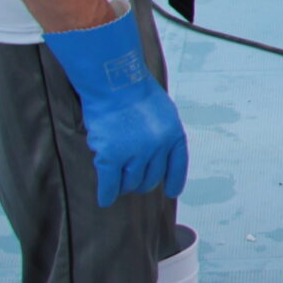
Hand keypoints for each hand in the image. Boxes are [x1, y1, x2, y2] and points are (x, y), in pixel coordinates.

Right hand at [42, 7, 189, 206]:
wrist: (114, 82)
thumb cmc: (134, 90)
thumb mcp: (162, 110)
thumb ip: (162, 131)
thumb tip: (157, 154)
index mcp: (174, 134)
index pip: (178, 164)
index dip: (175, 180)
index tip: (172, 192)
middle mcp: (158, 147)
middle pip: (151, 178)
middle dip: (142, 183)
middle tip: (132, 184)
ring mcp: (135, 153)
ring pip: (130, 182)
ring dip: (124, 186)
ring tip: (117, 184)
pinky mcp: (111, 156)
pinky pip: (109, 183)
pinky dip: (107, 194)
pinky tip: (105, 200)